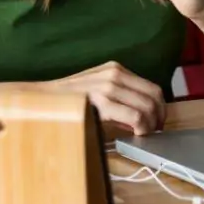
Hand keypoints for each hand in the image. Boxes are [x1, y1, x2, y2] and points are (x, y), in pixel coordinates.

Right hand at [41, 61, 165, 135]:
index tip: (157, 121)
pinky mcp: (102, 101)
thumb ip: (119, 96)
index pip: (152, 87)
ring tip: (143, 134)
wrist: (43, 99)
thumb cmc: (69, 100)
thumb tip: (142, 116)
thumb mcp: (97, 89)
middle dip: (159, 117)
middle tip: (154, 131)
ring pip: (147, 107)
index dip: (160, 108)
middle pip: (154, 96)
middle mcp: (114, 74)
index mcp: (115, 69)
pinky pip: (135, 115)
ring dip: (151, 124)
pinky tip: (135, 133)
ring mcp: (108, 86)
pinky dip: (141, 127)